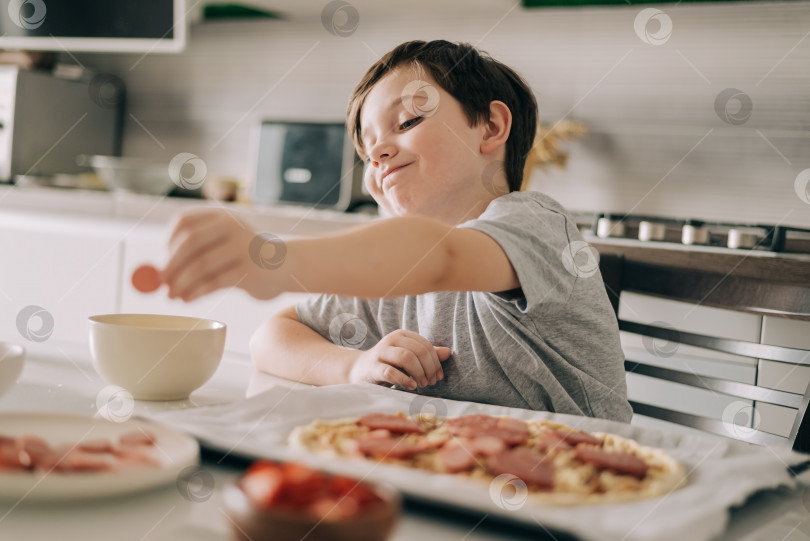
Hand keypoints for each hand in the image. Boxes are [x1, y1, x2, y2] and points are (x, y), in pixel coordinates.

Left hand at [162, 208, 282, 301]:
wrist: (285, 266)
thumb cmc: (244, 259)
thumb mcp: (222, 246)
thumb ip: (195, 255)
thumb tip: (158, 276)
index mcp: (221, 216)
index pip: (185, 221)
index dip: (169, 241)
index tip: (164, 260)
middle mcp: (232, 226)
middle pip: (190, 242)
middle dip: (172, 265)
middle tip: (162, 283)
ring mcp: (243, 247)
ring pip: (202, 265)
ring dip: (182, 283)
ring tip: (173, 295)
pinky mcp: (250, 269)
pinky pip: (215, 282)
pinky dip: (197, 292)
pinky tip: (189, 299)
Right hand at [348, 329, 451, 389]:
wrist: (359, 371)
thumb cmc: (389, 364)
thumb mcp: (409, 357)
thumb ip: (427, 355)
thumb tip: (448, 352)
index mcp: (402, 335)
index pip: (425, 345)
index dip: (436, 362)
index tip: (438, 376)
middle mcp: (391, 340)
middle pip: (418, 351)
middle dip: (429, 368)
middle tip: (431, 382)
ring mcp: (381, 353)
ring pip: (406, 358)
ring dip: (418, 373)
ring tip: (421, 384)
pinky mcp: (373, 367)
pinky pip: (391, 372)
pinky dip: (404, 380)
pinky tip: (411, 386)